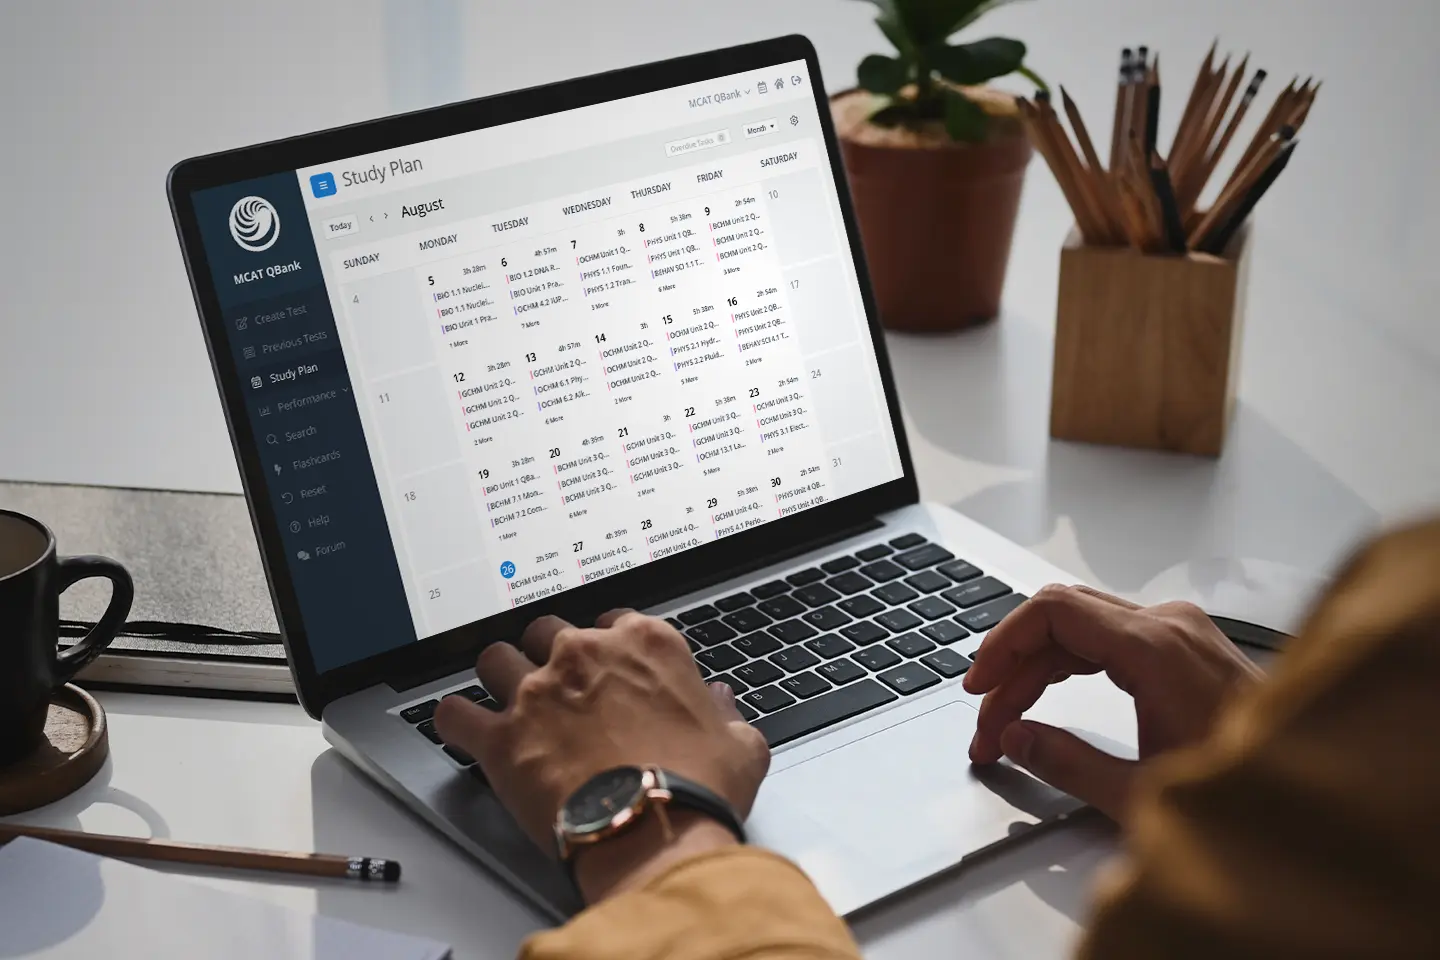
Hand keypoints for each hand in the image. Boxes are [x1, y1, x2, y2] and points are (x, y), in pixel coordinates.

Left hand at [434, 610, 769, 901]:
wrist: (655, 834)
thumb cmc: (698, 789)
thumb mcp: (741, 745)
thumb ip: (727, 714)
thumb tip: (721, 703)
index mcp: (645, 644)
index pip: (613, 620)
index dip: (607, 646)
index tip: (606, 669)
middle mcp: (584, 655)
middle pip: (546, 630)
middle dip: (548, 654)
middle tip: (557, 688)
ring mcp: (538, 692)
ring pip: (495, 659)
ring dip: (499, 677)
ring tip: (507, 702)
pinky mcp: (501, 738)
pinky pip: (453, 714)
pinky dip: (455, 721)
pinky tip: (463, 729)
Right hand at [963, 585, 1262, 823]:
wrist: (1315, 795)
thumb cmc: (1246, 793)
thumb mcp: (1141, 794)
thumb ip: (1066, 762)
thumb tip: (1016, 738)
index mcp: (1156, 648)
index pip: (1053, 611)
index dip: (1002, 645)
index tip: (979, 685)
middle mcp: (1170, 626)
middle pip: (1061, 618)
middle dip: (1013, 667)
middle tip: (987, 722)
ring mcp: (1182, 633)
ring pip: (1082, 628)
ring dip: (1038, 669)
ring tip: (1008, 721)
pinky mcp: (1188, 648)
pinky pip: (1110, 638)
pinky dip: (1071, 665)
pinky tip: (1047, 698)